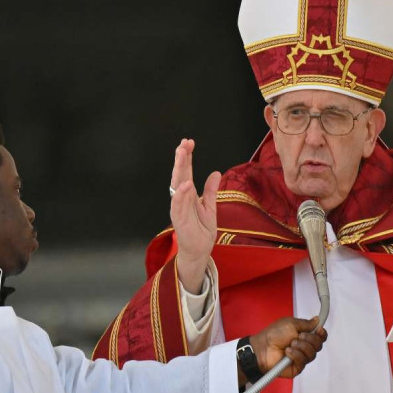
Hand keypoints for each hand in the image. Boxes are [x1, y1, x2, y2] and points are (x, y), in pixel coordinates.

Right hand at [170, 139, 220, 293]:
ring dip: (179, 170)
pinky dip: (181, 195)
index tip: (189, 142)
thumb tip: (215, 172)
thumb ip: (210, 191)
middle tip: (183, 143)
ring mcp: (179, 209)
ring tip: (182, 155)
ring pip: (177, 186)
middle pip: (180, 175)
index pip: (186, 171)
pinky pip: (179, 206)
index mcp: (188, 194)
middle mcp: (181, 199)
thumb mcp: (210, 207)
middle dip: (181, 159)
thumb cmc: (202, 229)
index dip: (187, 157)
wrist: (199, 251)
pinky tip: (185, 184)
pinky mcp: (180, 221)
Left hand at [247, 317, 326, 381]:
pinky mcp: (297, 368)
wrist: (262, 347)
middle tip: (298, 336)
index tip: (319, 330)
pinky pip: (303, 362)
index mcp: (304, 336)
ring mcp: (301, 358)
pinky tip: (288, 352)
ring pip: (312, 354)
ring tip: (290, 344)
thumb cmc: (274, 334)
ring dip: (302, 347)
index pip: (319, 337)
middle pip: (318, 345)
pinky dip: (296, 355)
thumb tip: (317, 320)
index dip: (322, 334)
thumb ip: (305, 323)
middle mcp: (304, 347)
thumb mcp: (290, 323)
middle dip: (310, 339)